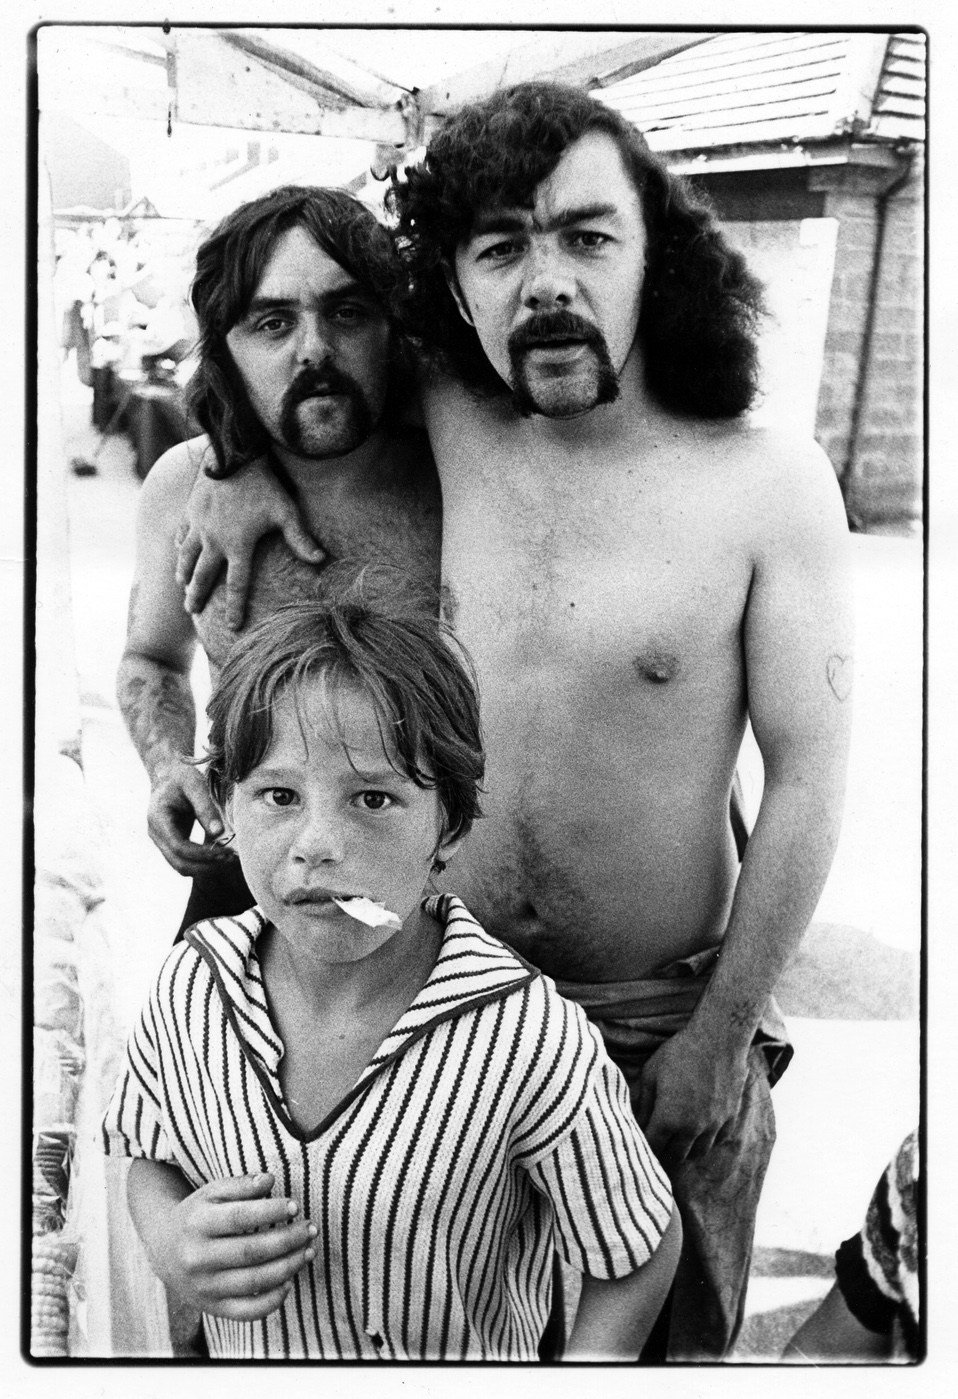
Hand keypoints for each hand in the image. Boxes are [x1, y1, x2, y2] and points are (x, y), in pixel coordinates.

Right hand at [148, 757, 235, 876]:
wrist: (167, 775)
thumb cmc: (182, 776)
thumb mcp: (194, 784)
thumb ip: (205, 807)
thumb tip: (219, 833)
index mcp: (158, 818)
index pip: (179, 847)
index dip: (203, 854)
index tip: (226, 851)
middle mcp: (155, 834)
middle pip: (179, 863)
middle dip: (207, 865)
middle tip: (232, 858)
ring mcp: (161, 841)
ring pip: (182, 866)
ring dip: (206, 868)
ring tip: (230, 858)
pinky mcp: (170, 844)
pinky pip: (185, 861)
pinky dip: (203, 863)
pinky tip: (221, 855)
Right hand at [155, 1173, 316, 1320]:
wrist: (164, 1250)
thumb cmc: (198, 1216)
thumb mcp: (212, 1193)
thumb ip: (241, 1185)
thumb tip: (270, 1180)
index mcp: (196, 1224)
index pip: (239, 1217)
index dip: (271, 1211)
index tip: (295, 1205)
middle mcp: (197, 1258)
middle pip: (251, 1251)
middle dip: (288, 1240)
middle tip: (310, 1228)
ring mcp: (204, 1287)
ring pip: (253, 1281)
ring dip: (288, 1267)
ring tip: (308, 1251)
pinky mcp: (212, 1308)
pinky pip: (247, 1311)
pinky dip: (272, 1301)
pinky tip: (288, 1283)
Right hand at [175, 453, 323, 627]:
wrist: (233, 454)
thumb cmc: (264, 484)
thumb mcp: (286, 512)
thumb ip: (300, 539)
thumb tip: (321, 560)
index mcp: (238, 546)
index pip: (237, 585)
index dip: (235, 608)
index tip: (233, 627)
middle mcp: (214, 541)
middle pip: (203, 577)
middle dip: (197, 596)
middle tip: (192, 611)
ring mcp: (199, 526)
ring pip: (187, 558)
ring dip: (183, 574)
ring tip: (181, 587)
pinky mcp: (190, 511)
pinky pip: (182, 535)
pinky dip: (180, 547)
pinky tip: (180, 553)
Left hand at [637, 1029, 749, 1166]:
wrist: (718, 1039)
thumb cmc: (679, 1052)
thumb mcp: (651, 1073)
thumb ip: (643, 1102)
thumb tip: (636, 1120)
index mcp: (668, 1118)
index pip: (652, 1145)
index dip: (644, 1144)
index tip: (640, 1139)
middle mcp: (691, 1128)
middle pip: (675, 1155)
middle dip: (664, 1150)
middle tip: (658, 1141)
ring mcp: (713, 1125)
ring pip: (698, 1153)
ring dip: (686, 1149)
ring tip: (678, 1140)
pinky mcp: (729, 1118)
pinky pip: (718, 1141)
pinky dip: (708, 1140)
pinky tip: (701, 1130)